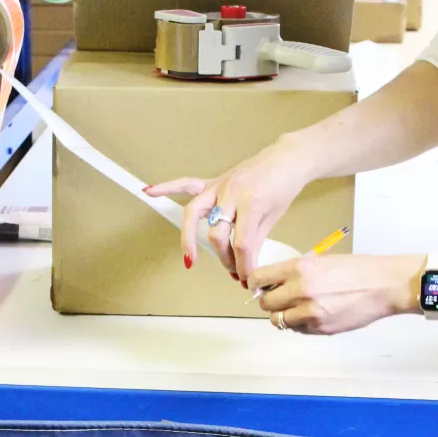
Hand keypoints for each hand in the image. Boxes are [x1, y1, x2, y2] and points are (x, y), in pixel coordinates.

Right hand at [144, 135, 312, 281]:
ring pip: (195, 213)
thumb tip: (245, 265)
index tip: (247, 278)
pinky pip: (187, 184)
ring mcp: (220, 186)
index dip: (244, 266)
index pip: (241, 244)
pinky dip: (167, 188)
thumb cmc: (283, 185)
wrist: (288, 159)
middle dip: (225, 259)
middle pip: (217, 234)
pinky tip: (149, 192)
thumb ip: (254, 241)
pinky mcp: (214, 182)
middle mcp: (231, 193)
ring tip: (189, 258)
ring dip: (189, 238)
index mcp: (251, 202)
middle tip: (234, 272)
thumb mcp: (272, 217)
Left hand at [251, 254, 424, 334]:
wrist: (384, 286)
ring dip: (284, 316)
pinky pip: (298, 329)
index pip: (259, 278)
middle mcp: (300, 290)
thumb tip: (277, 281)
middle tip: (281, 299)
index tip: (259, 286)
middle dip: (270, 302)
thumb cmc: (357, 270)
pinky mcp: (320, 328)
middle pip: (266, 303)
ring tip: (297, 308)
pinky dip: (300, 324)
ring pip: (279, 320)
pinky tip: (313, 315)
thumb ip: (297, 271)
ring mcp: (310, 312)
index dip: (256, 284)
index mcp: (299, 268)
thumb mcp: (322, 261)